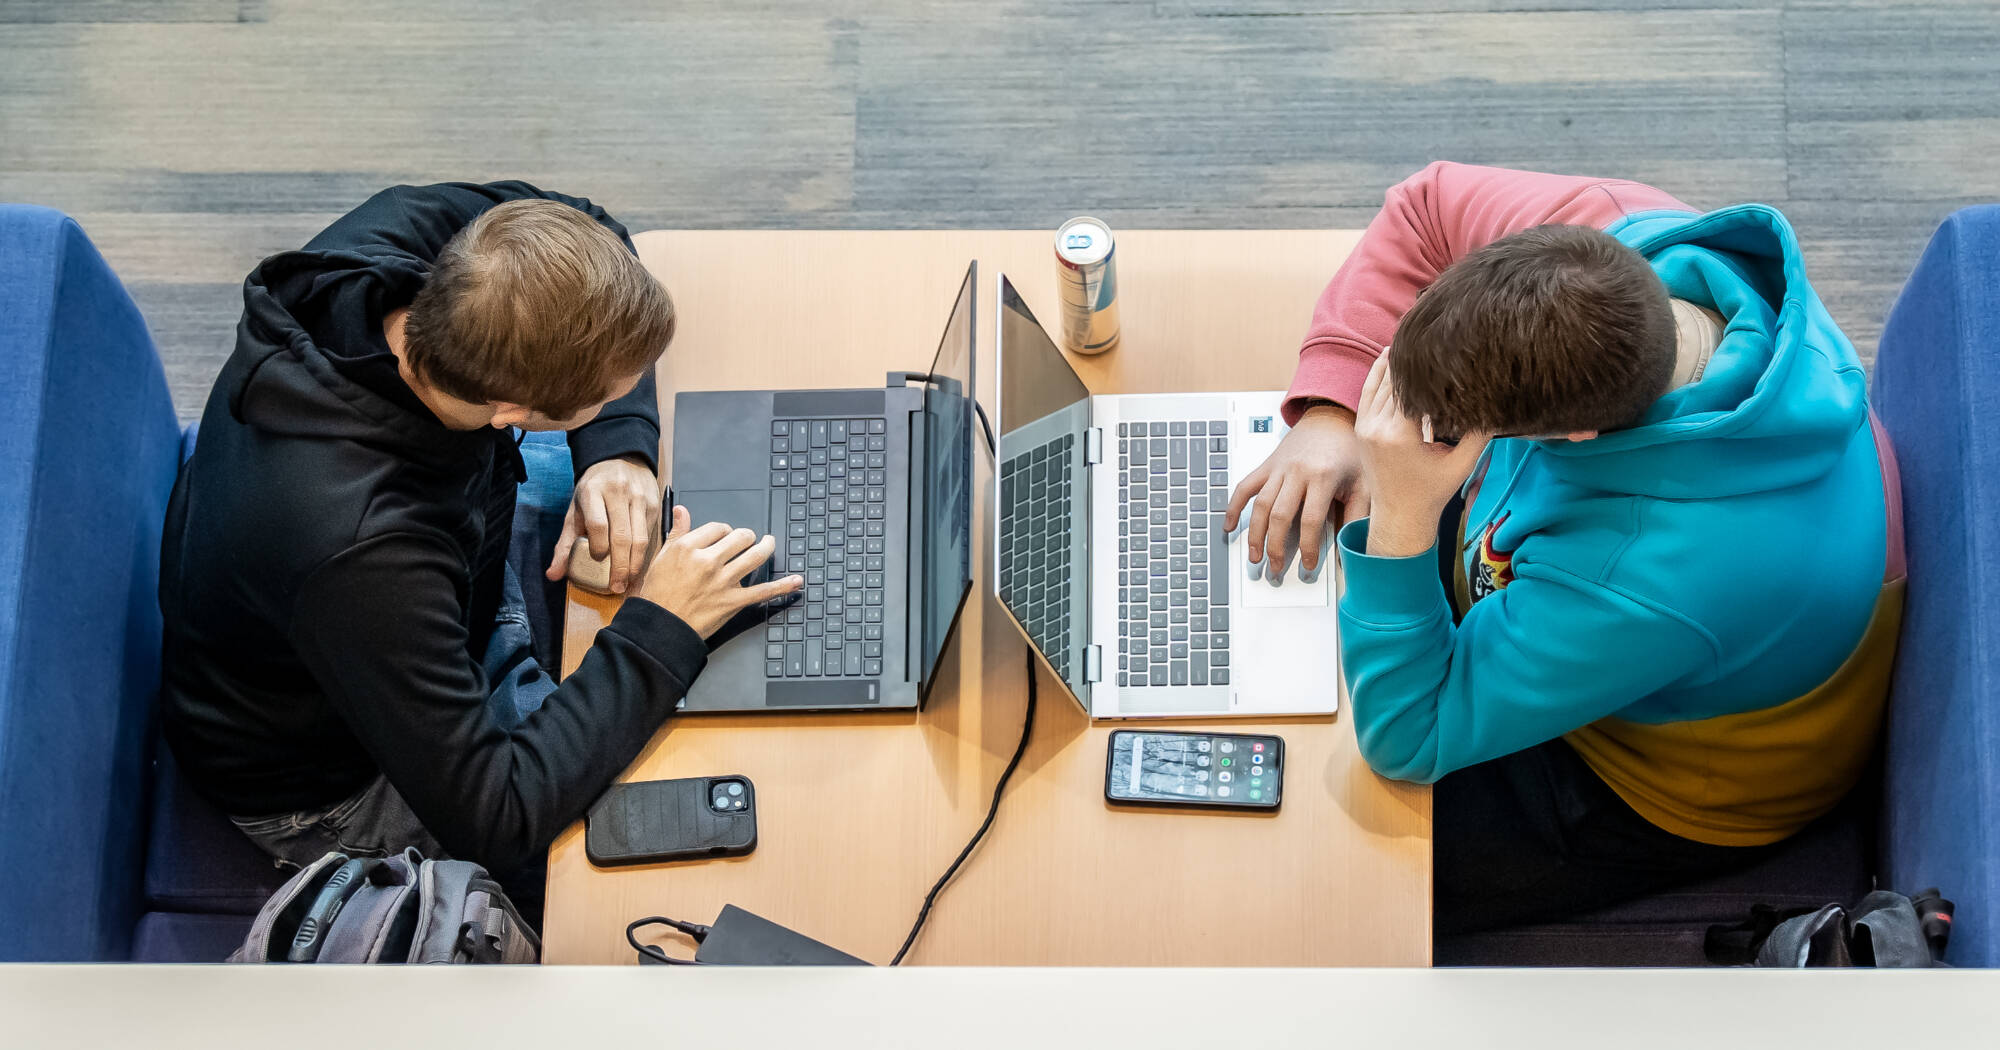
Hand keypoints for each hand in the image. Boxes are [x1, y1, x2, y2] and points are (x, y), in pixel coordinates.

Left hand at [547, 455, 660, 594]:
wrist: (620, 459)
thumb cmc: (595, 489)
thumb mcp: (575, 510)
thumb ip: (565, 543)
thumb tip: (553, 574)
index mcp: (594, 491)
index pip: (598, 524)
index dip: (598, 547)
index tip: (597, 559)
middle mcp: (619, 493)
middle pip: (622, 536)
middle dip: (620, 566)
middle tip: (616, 587)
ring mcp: (639, 498)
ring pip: (641, 537)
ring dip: (635, 564)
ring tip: (629, 582)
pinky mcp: (654, 504)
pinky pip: (650, 534)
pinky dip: (645, 554)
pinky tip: (638, 568)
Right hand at [635, 506, 803, 636]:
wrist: (660, 627)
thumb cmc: (658, 594)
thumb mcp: (661, 558)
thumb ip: (677, 533)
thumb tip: (682, 510)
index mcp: (688, 548)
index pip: (717, 527)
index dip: (723, 531)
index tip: (723, 536)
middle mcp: (708, 562)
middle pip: (740, 537)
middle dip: (746, 536)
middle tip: (746, 539)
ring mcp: (723, 582)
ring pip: (755, 556)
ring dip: (767, 547)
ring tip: (769, 543)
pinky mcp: (733, 601)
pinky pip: (764, 592)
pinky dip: (783, 586)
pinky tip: (796, 580)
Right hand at [1224, 402, 1369, 576]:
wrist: (1331, 419)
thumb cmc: (1349, 451)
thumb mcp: (1364, 483)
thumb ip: (1358, 516)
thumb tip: (1353, 549)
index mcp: (1323, 477)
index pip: (1310, 520)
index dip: (1308, 547)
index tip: (1308, 565)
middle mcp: (1297, 472)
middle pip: (1279, 515)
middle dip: (1275, 546)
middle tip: (1276, 568)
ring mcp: (1278, 469)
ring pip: (1259, 505)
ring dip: (1254, 534)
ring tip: (1255, 557)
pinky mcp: (1266, 466)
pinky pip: (1245, 487)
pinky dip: (1233, 507)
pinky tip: (1229, 526)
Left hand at [1352, 354, 1489, 558]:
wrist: (1399, 517)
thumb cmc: (1433, 492)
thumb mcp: (1462, 463)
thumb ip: (1479, 433)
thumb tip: (1498, 401)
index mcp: (1400, 434)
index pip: (1412, 386)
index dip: (1428, 364)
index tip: (1445, 343)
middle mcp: (1377, 427)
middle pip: (1395, 380)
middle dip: (1413, 358)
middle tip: (1432, 332)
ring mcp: (1365, 427)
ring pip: (1379, 384)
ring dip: (1395, 362)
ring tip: (1413, 337)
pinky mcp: (1361, 428)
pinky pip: (1367, 393)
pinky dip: (1377, 374)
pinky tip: (1389, 356)